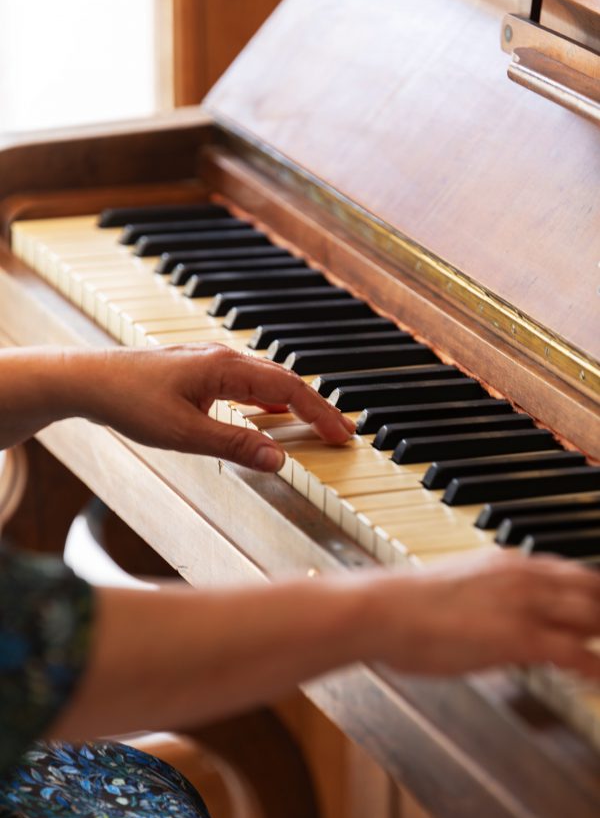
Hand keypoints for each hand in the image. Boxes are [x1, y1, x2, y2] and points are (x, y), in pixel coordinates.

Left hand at [70, 344, 354, 469]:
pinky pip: (248, 383)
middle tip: (342, 432)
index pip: (290, 388)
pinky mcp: (200, 372)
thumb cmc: (129, 400)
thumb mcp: (184, 432)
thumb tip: (278, 458)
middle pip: (286, 380)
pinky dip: (270, 398)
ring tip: (317, 423)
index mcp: (227, 369)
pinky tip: (270, 410)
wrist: (89, 380)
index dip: (320, 413)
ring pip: (268, 380)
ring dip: (296, 402)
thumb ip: (234, 445)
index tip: (343, 435)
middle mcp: (225, 359)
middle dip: (317, 407)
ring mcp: (213, 363)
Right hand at [364, 549, 599, 677]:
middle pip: (591, 590)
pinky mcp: (520, 636)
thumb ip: (487, 595)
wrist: (383, 610)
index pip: (568, 573)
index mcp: (507, 562)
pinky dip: (596, 668)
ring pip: (593, 615)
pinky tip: (598, 679)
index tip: (595, 609)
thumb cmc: (406, 606)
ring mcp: (524, 604)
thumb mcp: (457, 588)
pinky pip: (577, 652)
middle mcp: (523, 576)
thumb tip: (497, 617)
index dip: (589, 594)